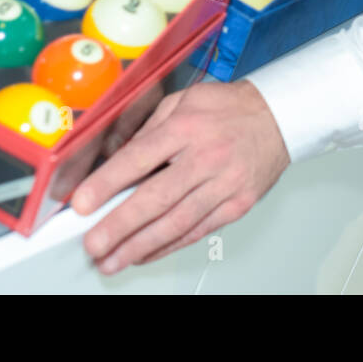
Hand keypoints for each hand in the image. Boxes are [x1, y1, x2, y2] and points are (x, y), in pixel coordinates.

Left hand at [71, 79, 289, 273]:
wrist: (281, 117)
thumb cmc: (229, 108)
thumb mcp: (185, 100)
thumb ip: (150, 128)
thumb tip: (115, 161)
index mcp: (187, 126)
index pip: (139, 157)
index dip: (107, 183)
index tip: (81, 203)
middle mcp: (206, 157)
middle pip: (156, 198)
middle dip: (119, 226)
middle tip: (93, 244)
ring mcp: (224, 184)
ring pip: (176, 222)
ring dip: (139, 246)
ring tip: (111, 260)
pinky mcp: (237, 204)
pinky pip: (198, 231)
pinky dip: (168, 247)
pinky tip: (145, 254)